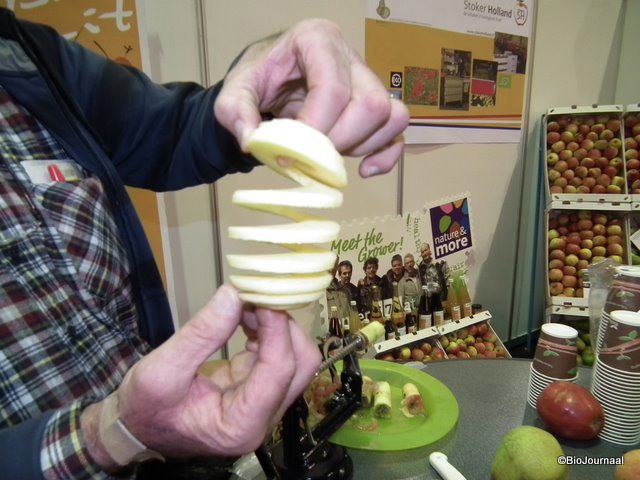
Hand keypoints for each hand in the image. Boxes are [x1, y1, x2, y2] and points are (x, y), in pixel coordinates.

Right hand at [86, 285, 321, 466]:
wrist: (136, 430)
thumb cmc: (145, 410)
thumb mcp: (161, 370)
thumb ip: (200, 335)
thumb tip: (233, 294)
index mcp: (241, 425)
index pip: (279, 372)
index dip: (277, 329)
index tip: (261, 297)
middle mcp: (262, 418)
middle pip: (300, 365)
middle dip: (283, 326)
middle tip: (254, 298)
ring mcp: (264, 404)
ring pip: (294, 358)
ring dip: (276, 325)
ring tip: (245, 304)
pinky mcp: (258, 388)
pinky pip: (277, 354)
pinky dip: (267, 330)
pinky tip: (246, 316)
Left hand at [214, 18, 409, 177]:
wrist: (270, 85)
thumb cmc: (258, 80)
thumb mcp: (235, 91)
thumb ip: (235, 112)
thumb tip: (252, 141)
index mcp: (317, 40)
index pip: (333, 88)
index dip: (316, 127)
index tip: (292, 151)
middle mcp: (350, 56)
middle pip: (370, 103)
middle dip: (341, 140)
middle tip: (311, 155)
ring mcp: (368, 81)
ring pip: (390, 116)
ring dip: (361, 146)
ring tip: (328, 154)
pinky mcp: (376, 107)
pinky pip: (397, 132)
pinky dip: (385, 155)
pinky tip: (364, 169)